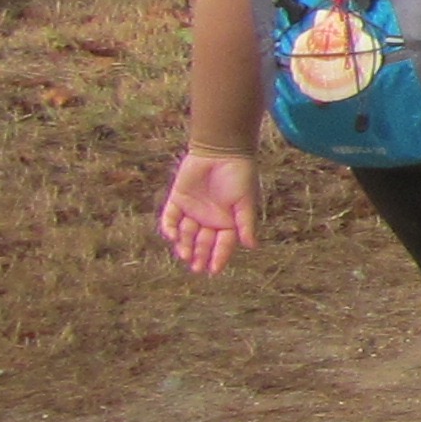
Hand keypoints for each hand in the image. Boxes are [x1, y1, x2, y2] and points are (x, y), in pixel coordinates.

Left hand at [157, 151, 258, 277]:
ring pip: (186, 234)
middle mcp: (210, 219)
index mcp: (228, 221)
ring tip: (184, 255)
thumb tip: (252, 246)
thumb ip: (246, 224)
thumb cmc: (239, 175)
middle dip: (200, 255)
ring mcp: (192, 210)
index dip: (219, 257)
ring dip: (185, 245)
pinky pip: (170, 218)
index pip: (223, 244)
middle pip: (203, 242)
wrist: (221, 151)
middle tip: (196, 267)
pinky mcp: (177, 200)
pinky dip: (169, 228)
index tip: (213, 270)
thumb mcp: (246, 202)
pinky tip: (171, 236)